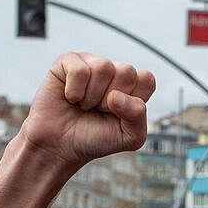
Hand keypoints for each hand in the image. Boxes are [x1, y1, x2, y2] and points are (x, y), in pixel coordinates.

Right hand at [16, 52, 156, 172]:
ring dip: (91, 96)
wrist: (61, 146)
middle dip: (111, 100)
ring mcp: (91, 62)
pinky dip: (74, 91)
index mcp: (132, 85)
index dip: (133, 101)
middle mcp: (113, 70)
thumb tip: (116, 95)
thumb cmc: (95, 138)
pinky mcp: (68, 61)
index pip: (146, 79)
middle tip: (98, 110)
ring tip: (84, 105)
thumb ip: (138, 116)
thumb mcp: (129, 137)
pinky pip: (79, 70)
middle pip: (127, 71)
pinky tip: (70, 97)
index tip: (118, 114)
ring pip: (103, 68)